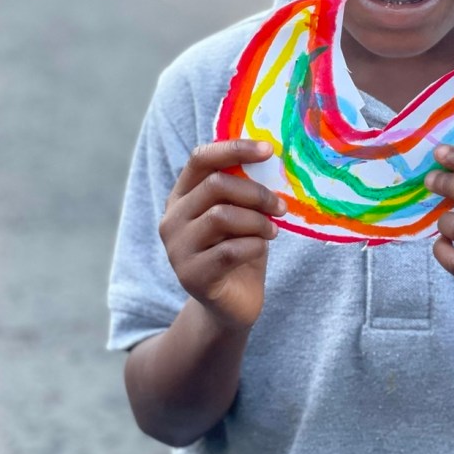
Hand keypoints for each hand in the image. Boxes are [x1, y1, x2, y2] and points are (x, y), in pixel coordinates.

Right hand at [159, 140, 285, 331]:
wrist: (233, 304)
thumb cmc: (240, 249)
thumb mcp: (242, 212)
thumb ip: (244, 187)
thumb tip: (269, 155)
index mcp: (182, 195)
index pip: (201, 159)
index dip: (234, 149)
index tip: (268, 150)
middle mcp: (172, 218)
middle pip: (215, 185)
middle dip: (256, 193)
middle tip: (280, 206)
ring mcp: (177, 248)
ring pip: (221, 216)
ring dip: (257, 221)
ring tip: (272, 231)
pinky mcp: (191, 276)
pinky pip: (229, 250)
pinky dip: (254, 245)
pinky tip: (260, 249)